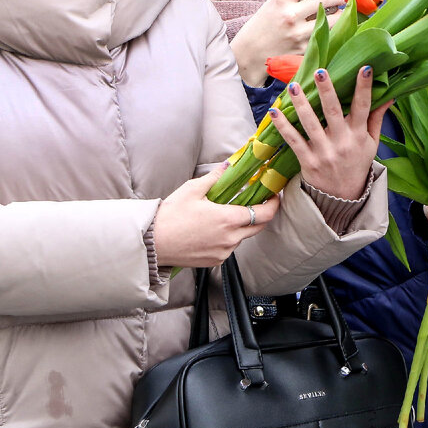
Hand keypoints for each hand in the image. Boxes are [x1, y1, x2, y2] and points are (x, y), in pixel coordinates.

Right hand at [152, 165, 280, 267]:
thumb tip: (229, 165)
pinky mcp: (214, 261)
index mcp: (228, 220)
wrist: (152, 242)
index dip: (273, 204)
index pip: (263, 214)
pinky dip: (228, 237)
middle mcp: (230, 239)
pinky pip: (229, 247)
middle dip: (261, 214)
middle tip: (257, 201)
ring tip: (227, 213)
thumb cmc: (170, 216)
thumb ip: (216, 177)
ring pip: (242, 237)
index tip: (274, 195)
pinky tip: (214, 228)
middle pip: (258, 227)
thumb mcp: (193, 189)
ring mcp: (223, 252)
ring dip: (241, 225)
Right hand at [230, 0, 345, 85]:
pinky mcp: (304, 48)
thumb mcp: (271, 5)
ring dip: (340, 13)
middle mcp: (290, 15)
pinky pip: (326, 35)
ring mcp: (299, 34)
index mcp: (280, 0)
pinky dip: (332, 29)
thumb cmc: (259, 28)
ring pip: (332, 19)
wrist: (248, 55)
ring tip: (339, 11)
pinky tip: (332, 26)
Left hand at [269, 65, 389, 200]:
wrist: (342, 197)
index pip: (364, 107)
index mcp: (359, 135)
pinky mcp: (308, 161)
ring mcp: (324, 152)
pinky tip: (274, 111)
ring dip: (301, 104)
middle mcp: (342, 142)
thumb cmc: (357, 163)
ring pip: (310, 123)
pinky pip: (293, 140)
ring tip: (293, 86)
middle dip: (327, 91)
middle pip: (334, 112)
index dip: (364, 88)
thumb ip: (377, 119)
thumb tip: (389, 95)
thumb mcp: (372, 143)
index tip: (365, 68)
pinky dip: (282, 126)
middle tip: (320, 72)